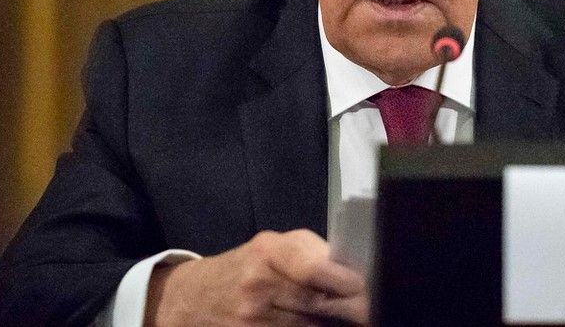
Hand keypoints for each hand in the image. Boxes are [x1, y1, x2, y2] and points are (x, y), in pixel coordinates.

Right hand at [145, 229, 368, 325]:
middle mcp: (258, 285)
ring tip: (353, 319)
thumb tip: (354, 271)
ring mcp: (251, 319)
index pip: (312, 268)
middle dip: (349, 310)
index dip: (345, 282)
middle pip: (316, 305)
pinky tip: (322, 324)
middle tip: (370, 310)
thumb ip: (313, 254)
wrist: (194, 297)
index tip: (368, 289)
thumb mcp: (276, 246)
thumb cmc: (248, 265)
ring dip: (332, 324)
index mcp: (269, 252)